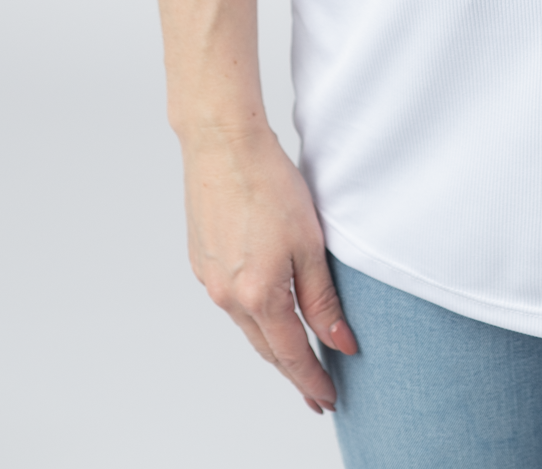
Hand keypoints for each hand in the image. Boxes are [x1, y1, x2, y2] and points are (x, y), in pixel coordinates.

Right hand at [181, 124, 357, 413]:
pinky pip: (230, 299)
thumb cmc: (269, 182)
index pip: (291, 353)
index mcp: (258, 294)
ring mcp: (209, 279)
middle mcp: (227, 295)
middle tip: (317, 391)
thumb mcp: (310, 243)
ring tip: (296, 353)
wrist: (222, 143)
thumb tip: (340, 342)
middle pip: (266, 346)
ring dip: (272, 341)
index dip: (312, 379)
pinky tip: (266, 307)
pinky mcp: (200, 260)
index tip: (328, 399)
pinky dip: (252, 311)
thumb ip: (323, 298)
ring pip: (247, 323)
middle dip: (293, 371)